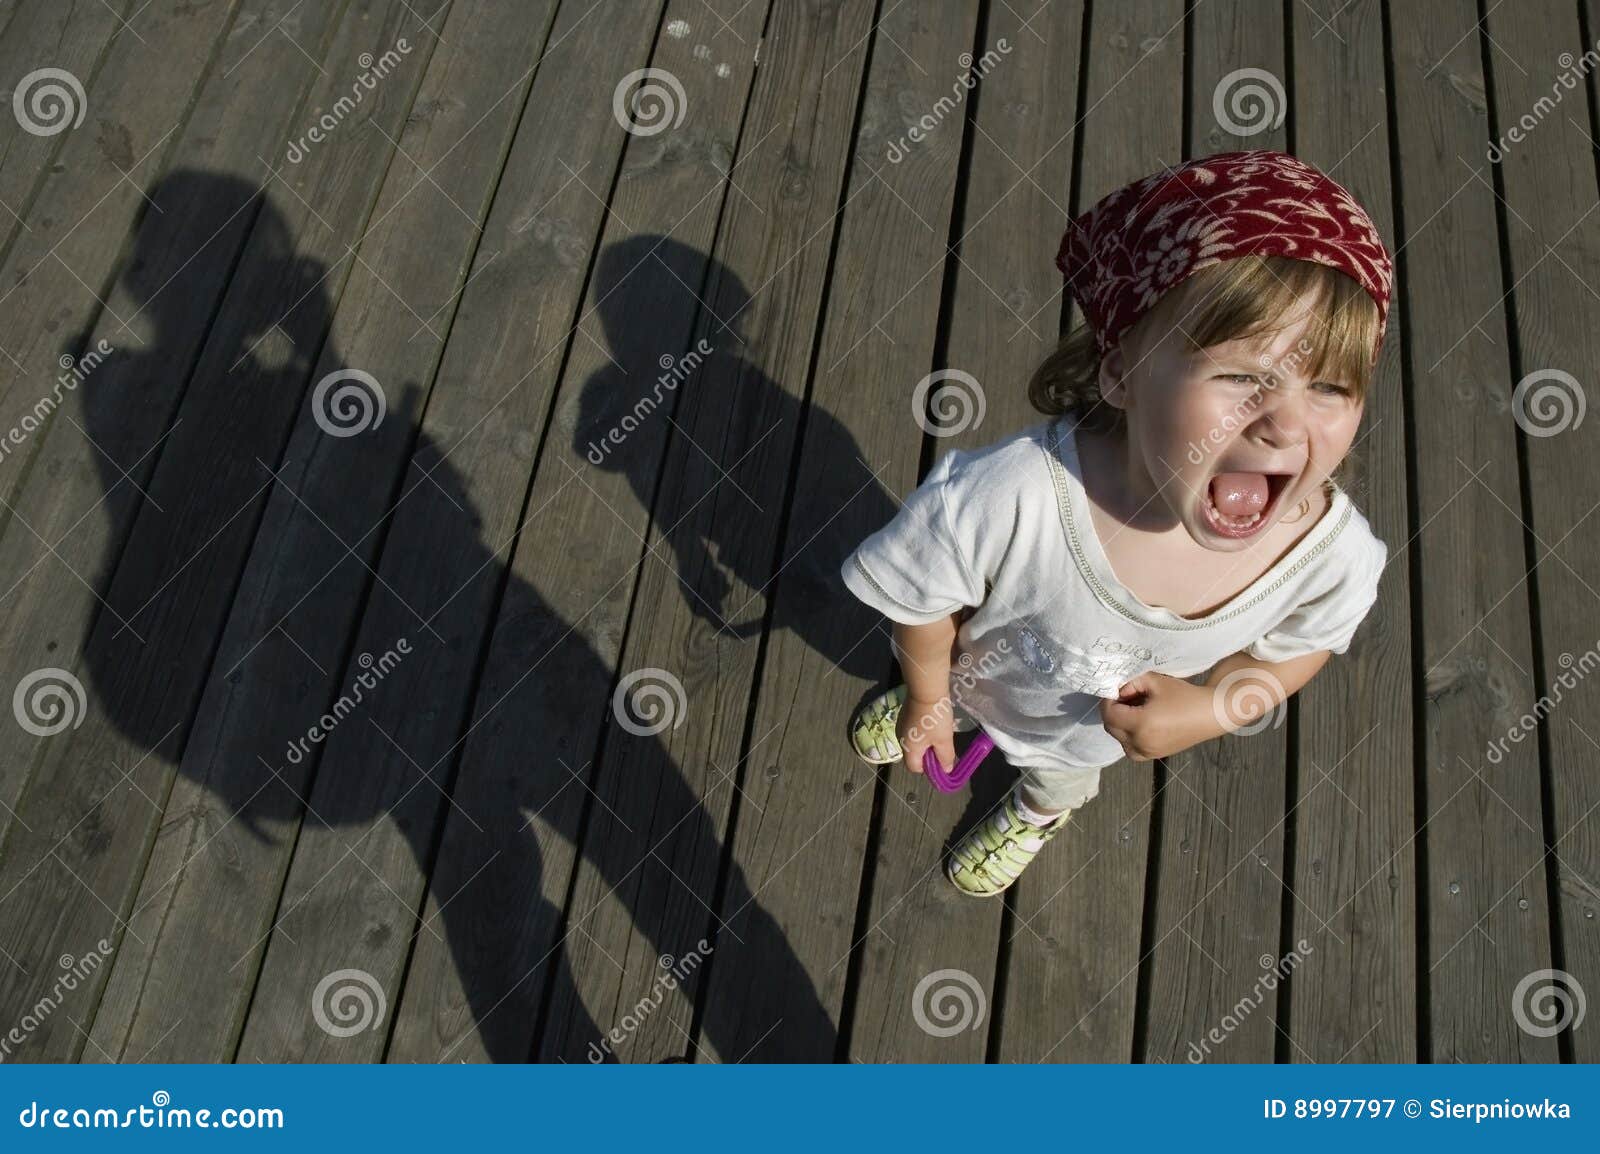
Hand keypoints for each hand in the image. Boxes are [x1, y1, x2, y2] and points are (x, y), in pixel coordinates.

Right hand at [896, 694, 954, 777]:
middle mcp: (901, 739)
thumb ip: (945, 757)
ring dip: (927, 741)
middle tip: (943, 745)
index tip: (941, 760)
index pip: (915, 768)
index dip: (929, 768)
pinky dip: (923, 730)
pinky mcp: (904, 715)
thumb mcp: (944, 740)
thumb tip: (946, 770)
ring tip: (940, 732)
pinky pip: (914, 730)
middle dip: (929, 754)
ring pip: (915, 741)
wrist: (926, 690)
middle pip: (914, 755)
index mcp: (908, 748)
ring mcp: (901, 726)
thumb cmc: (935, 718)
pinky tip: (933, 721)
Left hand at [1098, 672, 1218, 762]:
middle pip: (1110, 728)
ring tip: (1135, 709)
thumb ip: (1130, 683)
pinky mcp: (1154, 756)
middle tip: (1125, 697)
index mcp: (1140, 725)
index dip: (1108, 700)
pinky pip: (1131, 748)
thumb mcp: (1154, 681)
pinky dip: (1129, 736)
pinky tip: (1141, 722)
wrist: (1210, 714)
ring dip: (1120, 724)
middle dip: (1113, 711)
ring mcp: (1148, 753)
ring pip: (1119, 739)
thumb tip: (1116, 691)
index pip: (1109, 714)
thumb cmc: (1184, 695)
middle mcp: (1141, 743)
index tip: (1116, 690)